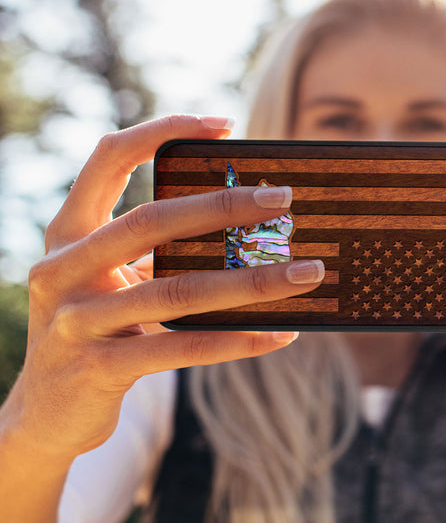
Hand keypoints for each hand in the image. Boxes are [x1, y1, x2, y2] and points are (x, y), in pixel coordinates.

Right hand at [2, 115, 324, 463]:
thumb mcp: (111, 278)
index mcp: (68, 232)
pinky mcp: (99, 368)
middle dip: (223, 206)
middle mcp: (63, 268)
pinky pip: (183, 348)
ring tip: (307, 273)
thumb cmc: (97, 326)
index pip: (109, 158)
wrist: (45, 413)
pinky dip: (238, 340)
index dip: (162, 130)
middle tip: (283, 199)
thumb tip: (245, 222)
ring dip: (253, 282)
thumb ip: (154, 249)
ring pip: (179, 291)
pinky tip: (280, 334)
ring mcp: (76, 320)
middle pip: (152, 220)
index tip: (225, 124)